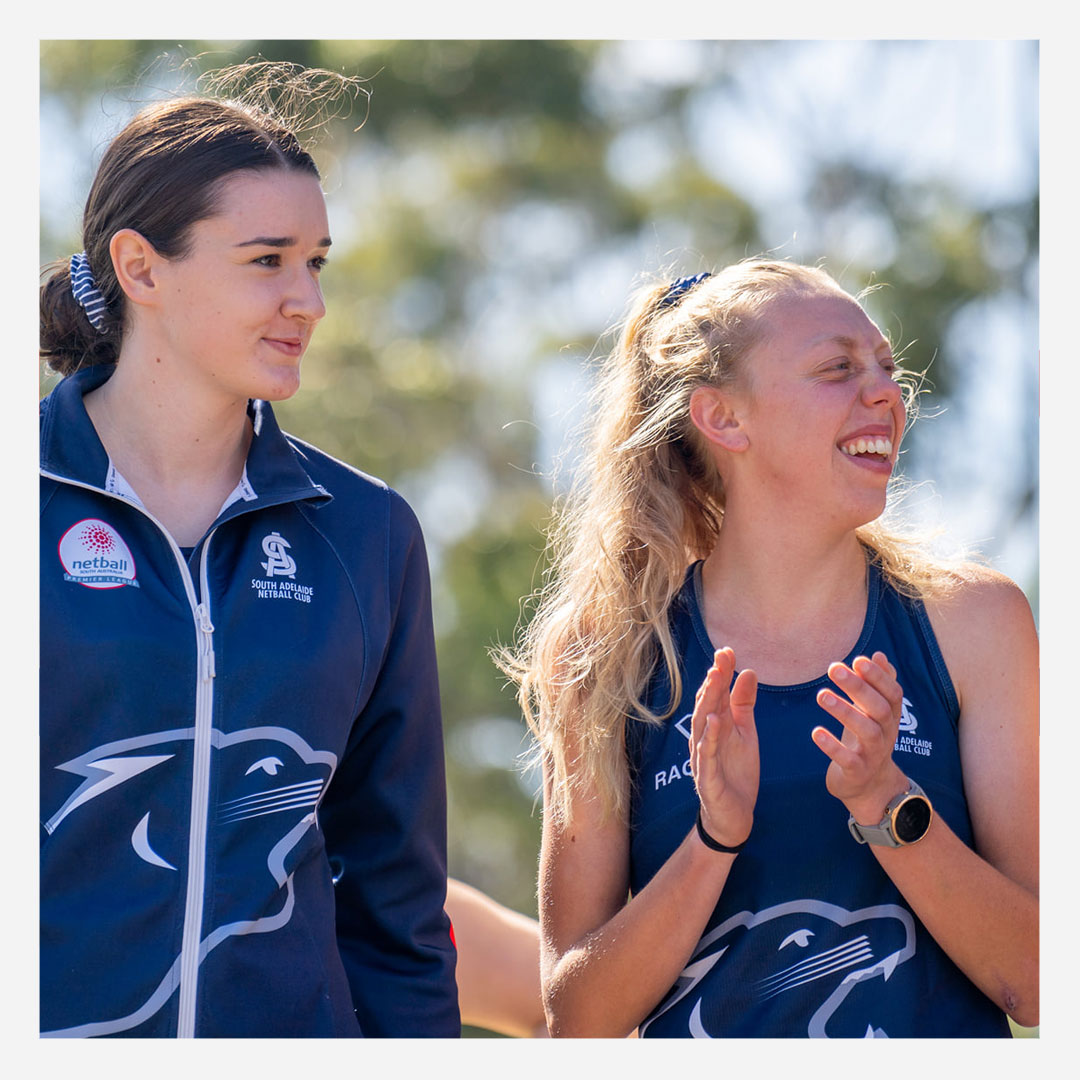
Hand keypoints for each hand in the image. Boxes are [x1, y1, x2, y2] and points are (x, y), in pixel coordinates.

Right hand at [688, 647, 758, 848]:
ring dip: (708, 702)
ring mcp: (703, 757)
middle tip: (721, 658)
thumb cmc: (735, 773)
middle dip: (714, 681)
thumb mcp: (746, 734)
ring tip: (716, 679)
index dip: (720, 673)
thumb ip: (744, 704)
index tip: (727, 651)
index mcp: (714, 726)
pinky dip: (709, 737)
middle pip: (707, 704)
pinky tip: (715, 720)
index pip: (715, 695)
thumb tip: (749, 671)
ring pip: (701, 725)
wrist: (734, 816)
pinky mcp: (707, 778)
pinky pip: (707, 755)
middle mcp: (704, 737)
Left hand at [812, 651, 908, 823]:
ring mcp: (874, 755)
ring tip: (821, 695)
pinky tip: (815, 732)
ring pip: (866, 732)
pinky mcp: (857, 772)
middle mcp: (886, 734)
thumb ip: (877, 684)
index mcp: (890, 717)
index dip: (879, 677)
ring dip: (844, 712)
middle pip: (881, 709)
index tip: (858, 659)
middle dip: (859, 688)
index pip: (893, 693)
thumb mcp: (874, 712)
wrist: (870, 787)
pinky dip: (832, 746)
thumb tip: (880, 655)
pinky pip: (848, 760)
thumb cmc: (868, 739)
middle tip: (834, 669)